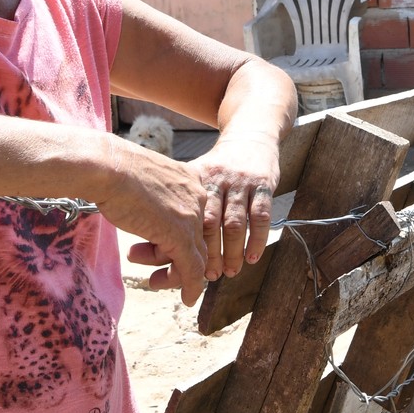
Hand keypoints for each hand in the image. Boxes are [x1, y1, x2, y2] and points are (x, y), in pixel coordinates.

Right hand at [97, 142, 209, 304]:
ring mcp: (190, 216)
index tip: (163, 252)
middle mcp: (197, 196)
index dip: (177, 240)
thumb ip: (155, 201)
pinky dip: (190, 286)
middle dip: (172, 259)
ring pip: (192, 256)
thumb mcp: (143, 185)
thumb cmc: (114, 171)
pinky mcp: (180, 235)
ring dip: (172, 274)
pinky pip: (191, 268)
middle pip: (195, 238)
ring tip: (148, 277)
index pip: (194, 218)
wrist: (107, 167)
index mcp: (190, 180)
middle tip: (154, 273)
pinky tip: (187, 299)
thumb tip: (151, 218)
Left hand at [190, 132, 280, 280]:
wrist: (249, 136)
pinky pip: (261, 215)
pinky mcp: (263, 183)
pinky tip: (252, 257)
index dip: (181, 246)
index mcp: (194, 180)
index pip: (185, 218)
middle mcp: (217, 180)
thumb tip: (150, 249)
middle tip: (209, 276)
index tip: (180, 271)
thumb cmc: (216, 169)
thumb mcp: (194, 177)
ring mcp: (241, 182)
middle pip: (209, 223)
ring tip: (230, 271)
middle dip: (208, 254)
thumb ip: (177, 206)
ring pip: (235, 222)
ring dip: (232, 251)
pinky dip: (257, 239)